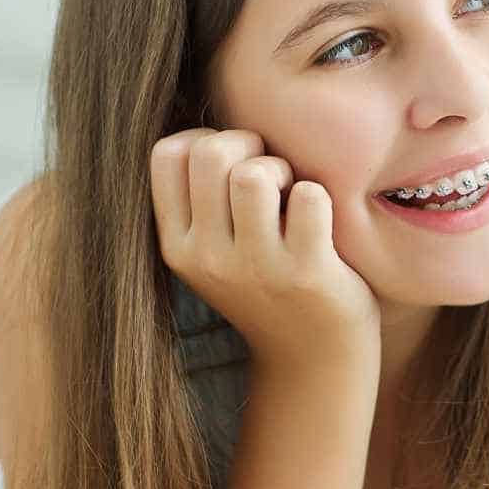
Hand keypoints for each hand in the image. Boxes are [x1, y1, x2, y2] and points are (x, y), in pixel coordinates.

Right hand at [150, 127, 380, 369]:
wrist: (314, 361)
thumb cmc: (270, 286)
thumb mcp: (216, 250)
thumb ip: (204, 198)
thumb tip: (210, 127)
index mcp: (178, 245)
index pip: (167, 153)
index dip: (206, 139)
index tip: (234, 167)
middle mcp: (208, 257)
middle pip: (212, 152)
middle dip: (249, 145)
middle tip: (273, 175)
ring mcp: (256, 268)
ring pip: (255, 173)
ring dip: (284, 169)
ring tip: (293, 196)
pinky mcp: (306, 273)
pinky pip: (309, 197)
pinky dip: (320, 195)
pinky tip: (321, 220)